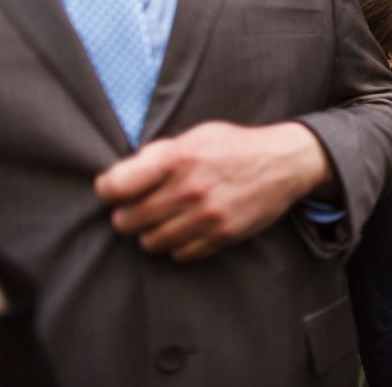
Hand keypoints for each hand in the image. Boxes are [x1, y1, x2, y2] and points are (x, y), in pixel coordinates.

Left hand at [94, 121, 331, 260]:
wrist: (284, 163)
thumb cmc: (234, 147)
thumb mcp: (196, 136)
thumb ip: (159, 155)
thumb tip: (118, 179)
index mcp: (178, 157)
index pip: (115, 186)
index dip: (107, 190)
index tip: (113, 190)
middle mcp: (190, 189)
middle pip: (127, 220)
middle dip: (129, 214)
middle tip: (140, 206)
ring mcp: (207, 216)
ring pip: (150, 242)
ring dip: (152, 232)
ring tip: (165, 217)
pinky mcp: (222, 236)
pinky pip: (180, 254)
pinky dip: (178, 244)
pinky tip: (187, 227)